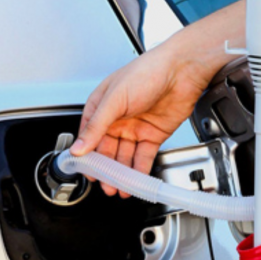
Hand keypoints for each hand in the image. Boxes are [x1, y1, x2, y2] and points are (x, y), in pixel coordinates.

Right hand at [70, 31, 222, 197]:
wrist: (181, 71)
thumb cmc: (147, 71)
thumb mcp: (114, 99)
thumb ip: (96, 126)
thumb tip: (79, 147)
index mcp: (103, 106)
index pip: (89, 136)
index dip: (87, 156)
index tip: (86, 173)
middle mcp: (118, 118)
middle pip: (108, 150)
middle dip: (106, 170)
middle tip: (105, 186)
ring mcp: (136, 127)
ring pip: (125, 156)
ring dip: (122, 173)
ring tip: (119, 188)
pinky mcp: (154, 134)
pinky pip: (144, 156)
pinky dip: (139, 170)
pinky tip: (135, 181)